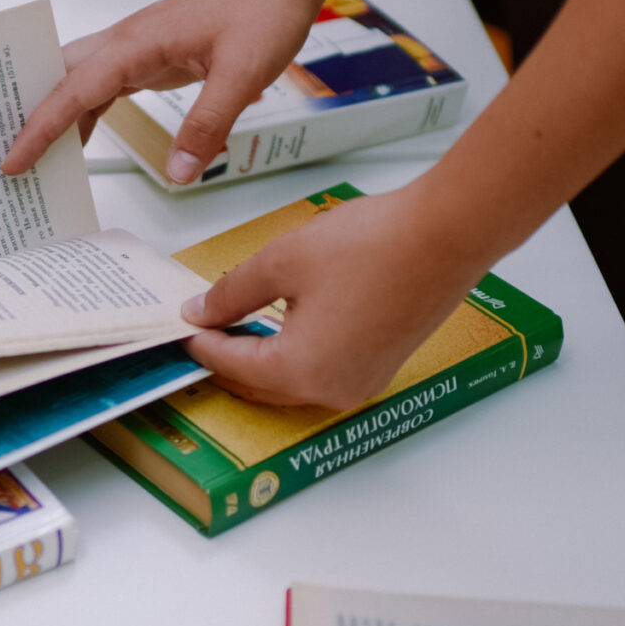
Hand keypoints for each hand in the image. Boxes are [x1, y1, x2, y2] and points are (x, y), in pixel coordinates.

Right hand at [2, 0, 322, 181]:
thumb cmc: (262, 13)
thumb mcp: (241, 74)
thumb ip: (207, 125)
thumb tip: (178, 173)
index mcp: (135, 43)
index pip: (72, 90)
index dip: (38, 128)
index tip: (12, 160)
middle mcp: (125, 43)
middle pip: (58, 77)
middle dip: (26, 114)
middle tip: (2, 155)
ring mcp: (134, 48)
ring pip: (76, 81)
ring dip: (53, 114)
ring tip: (33, 156)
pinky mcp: (149, 57)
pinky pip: (103, 87)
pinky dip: (84, 113)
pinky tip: (81, 139)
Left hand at [180, 181, 482, 407]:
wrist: (446, 234)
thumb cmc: (373, 245)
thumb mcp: (282, 262)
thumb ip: (233, 292)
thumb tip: (202, 311)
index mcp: (301, 370)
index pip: (230, 364)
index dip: (199, 342)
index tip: (177, 325)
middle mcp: (332, 390)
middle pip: (258, 384)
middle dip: (226, 357)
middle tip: (200, 328)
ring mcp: (361, 382)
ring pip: (291, 382)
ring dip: (260, 358)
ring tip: (234, 324)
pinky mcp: (380, 366)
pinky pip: (323, 371)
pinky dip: (294, 355)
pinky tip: (281, 326)